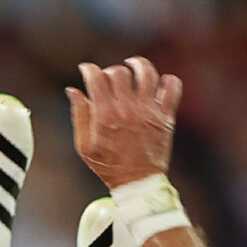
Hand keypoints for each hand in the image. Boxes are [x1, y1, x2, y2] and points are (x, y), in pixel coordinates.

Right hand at [66, 57, 182, 191]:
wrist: (137, 182)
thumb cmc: (108, 166)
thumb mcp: (84, 146)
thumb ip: (79, 115)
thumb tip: (73, 91)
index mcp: (106, 116)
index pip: (96, 78)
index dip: (89, 69)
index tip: (86, 69)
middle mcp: (128, 109)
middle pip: (119, 72)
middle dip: (110, 70)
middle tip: (109, 77)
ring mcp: (149, 111)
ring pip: (147, 73)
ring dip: (138, 64)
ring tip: (133, 65)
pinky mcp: (165, 116)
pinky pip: (172, 87)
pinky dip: (167, 80)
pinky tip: (158, 83)